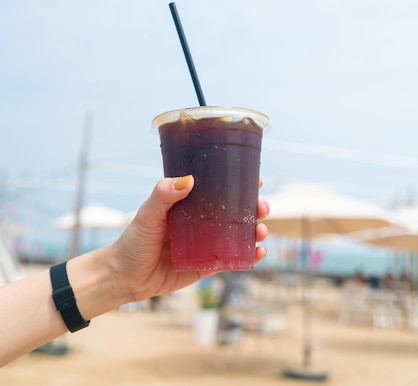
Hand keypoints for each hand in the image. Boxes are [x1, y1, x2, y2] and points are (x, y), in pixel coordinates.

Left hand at [110, 175, 268, 303]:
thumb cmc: (133, 241)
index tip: (257, 179)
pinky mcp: (205, 267)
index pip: (218, 189)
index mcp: (188, 204)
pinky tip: (258, 253)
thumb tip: (189, 180)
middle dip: (253, 208)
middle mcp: (200, 222)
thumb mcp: (148, 214)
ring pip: (237, 235)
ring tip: (261, 231)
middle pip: (234, 212)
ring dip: (254, 231)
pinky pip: (231, 260)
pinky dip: (247, 256)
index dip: (239, 183)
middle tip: (262, 207)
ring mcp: (205, 245)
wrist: (123, 277)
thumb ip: (164, 195)